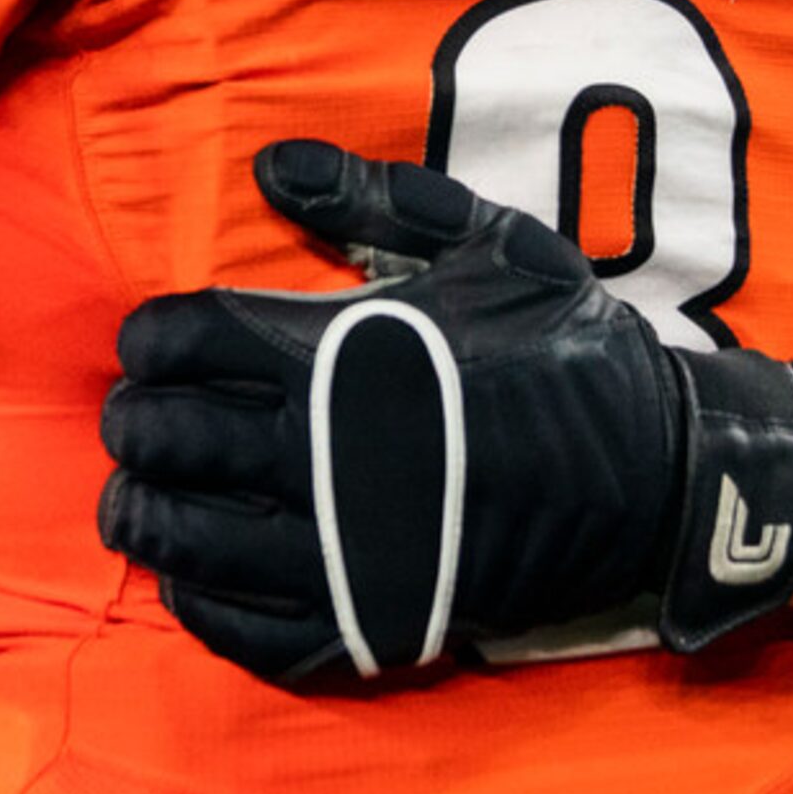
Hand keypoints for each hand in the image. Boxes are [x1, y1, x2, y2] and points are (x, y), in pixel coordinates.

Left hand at [98, 141, 792, 684]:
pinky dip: (199, 602)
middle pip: (165, 437)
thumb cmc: (568, 345)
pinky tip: (191, 574)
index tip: (157, 344)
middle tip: (138, 418)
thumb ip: (376, 200)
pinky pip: (245, 629)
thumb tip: (274, 164)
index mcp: (337, 352)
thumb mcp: (489, 242)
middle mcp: (321, 452)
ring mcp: (339, 548)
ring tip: (137, 499)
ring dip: (141, 514)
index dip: (150, 340)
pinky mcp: (366, 620)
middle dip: (136, 422)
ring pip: (184, 539)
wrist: (656, 472)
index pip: (183, 340)